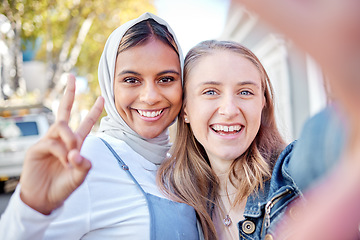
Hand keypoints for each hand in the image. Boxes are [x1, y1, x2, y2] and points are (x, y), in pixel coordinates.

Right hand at [19, 74, 103, 214]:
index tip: (102, 98)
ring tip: (72, 156)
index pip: (85, 123)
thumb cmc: (62, 187)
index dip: (93, 111)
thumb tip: (77, 153)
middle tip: (72, 77)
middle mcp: (61, 139)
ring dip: (70, 139)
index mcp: (74, 143)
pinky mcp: (37, 149)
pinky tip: (64, 161)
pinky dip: (61, 151)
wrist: (44, 199)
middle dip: (69, 93)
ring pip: (61, 126)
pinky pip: (53, 143)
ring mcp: (48, 142)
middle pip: (64, 111)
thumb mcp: (79, 177)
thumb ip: (83, 166)